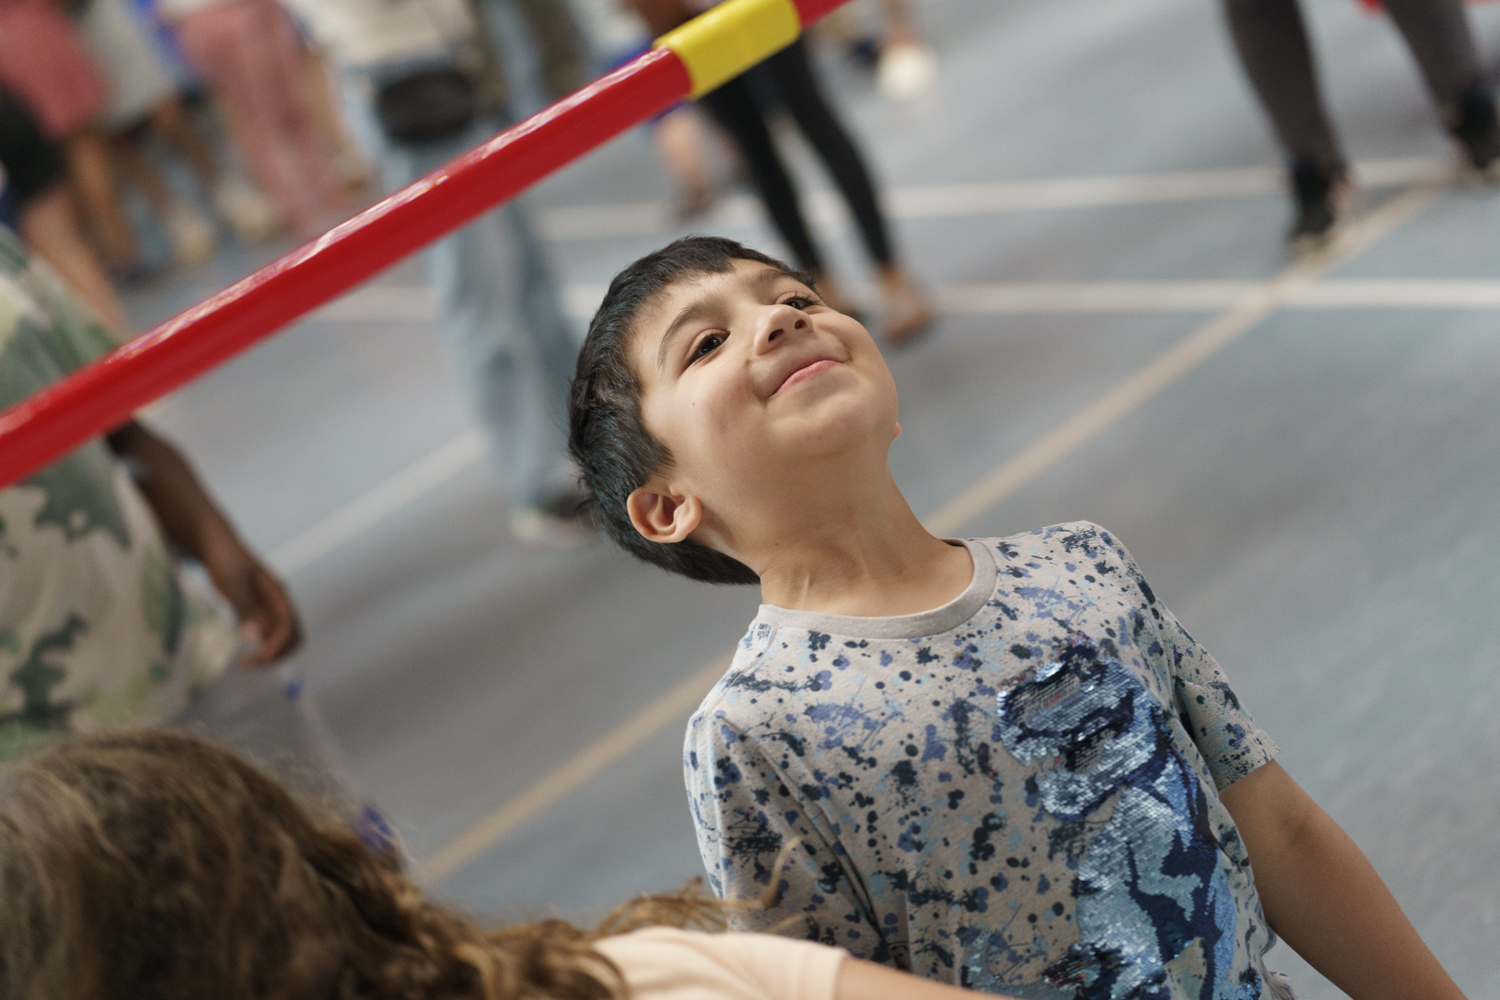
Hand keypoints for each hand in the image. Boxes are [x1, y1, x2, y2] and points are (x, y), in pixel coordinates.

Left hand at [199, 529, 302, 666]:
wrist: (216, 546)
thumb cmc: (225, 561)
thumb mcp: (232, 584)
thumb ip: (244, 609)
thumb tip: (253, 636)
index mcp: (278, 593)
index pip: (289, 625)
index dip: (278, 644)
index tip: (259, 658)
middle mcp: (279, 603)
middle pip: (293, 636)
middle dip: (278, 654)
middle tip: (250, 664)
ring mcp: (269, 608)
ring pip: (281, 639)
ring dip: (269, 654)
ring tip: (245, 664)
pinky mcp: (258, 612)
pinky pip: (267, 636)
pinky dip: (260, 648)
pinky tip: (242, 653)